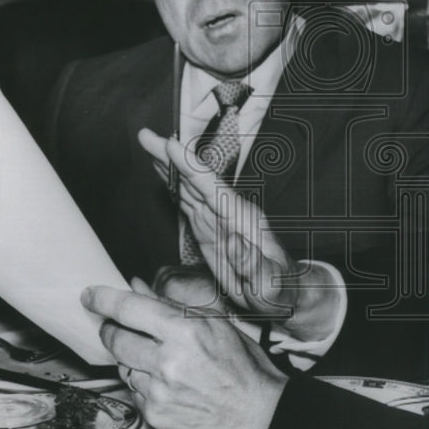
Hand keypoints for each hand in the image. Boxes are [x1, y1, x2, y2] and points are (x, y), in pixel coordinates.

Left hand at [82, 284, 286, 428]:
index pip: (130, 309)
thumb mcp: (213, 323)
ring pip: (123, 365)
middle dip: (111, 328)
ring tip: (156, 357)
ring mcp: (159, 391)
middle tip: (116, 325)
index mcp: (185, 330)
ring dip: (130, 357)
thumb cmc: (242, 365)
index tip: (90, 294)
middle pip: (117, 338)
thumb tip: (137, 287)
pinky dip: (142, 381)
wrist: (258, 413)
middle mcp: (168, 361)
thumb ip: (170, 304)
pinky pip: (133, 390)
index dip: (104, 299)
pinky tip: (165, 380)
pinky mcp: (155, 414)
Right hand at [139, 127, 338, 340]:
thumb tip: (235, 244)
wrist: (283, 292)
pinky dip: (172, 185)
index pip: (213, 187)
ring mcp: (218, 218)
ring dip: (167, 166)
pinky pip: (186, 201)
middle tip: (145, 135)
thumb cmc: (279, 289)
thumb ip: (254, 265)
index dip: (191, 166)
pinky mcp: (209, 227)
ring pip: (188, 185)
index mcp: (242, 220)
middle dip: (170, 157)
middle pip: (195, 178)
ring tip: (146, 144)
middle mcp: (228, 212)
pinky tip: (161, 174)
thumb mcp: (269, 284)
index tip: (171, 146)